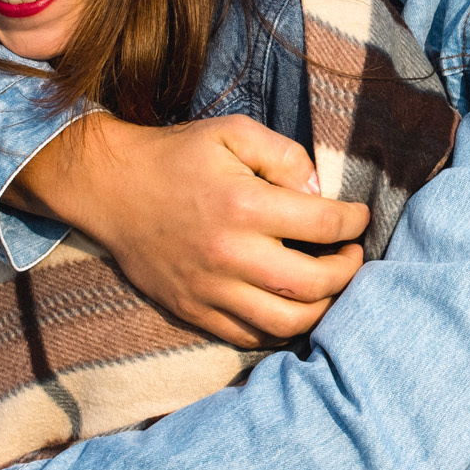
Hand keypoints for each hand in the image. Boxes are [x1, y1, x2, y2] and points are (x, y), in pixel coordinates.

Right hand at [8, 113, 369, 346]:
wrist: (112, 189)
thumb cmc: (178, 156)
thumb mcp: (233, 132)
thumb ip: (285, 156)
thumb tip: (319, 193)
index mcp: (244, 206)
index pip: (323, 226)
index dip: (353, 223)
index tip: (358, 218)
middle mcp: (230, 255)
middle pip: (314, 285)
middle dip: (347, 272)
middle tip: (350, 255)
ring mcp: (210, 290)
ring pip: (287, 323)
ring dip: (323, 309)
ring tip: (329, 286)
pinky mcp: (194, 311)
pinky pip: (251, 337)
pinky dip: (282, 329)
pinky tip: (292, 306)